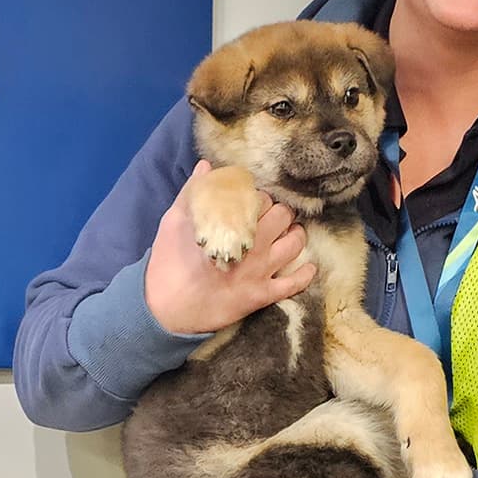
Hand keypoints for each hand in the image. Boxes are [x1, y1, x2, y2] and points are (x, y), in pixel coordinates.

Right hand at [145, 161, 316, 333]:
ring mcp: (260, 271)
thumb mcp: (173, 222)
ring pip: (295, 244)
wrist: (167, 310)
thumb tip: (207, 166)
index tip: (254, 202)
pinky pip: (295, 283)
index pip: (260, 199)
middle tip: (273, 216)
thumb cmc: (168, 264)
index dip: (259, 198)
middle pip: (282, 216)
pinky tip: (309, 267)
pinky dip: (306, 274)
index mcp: (233, 224)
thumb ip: (192, 192)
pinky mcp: (262, 295)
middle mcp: (253, 244)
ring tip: (291, 233)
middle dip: (280, 212)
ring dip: (296, 235)